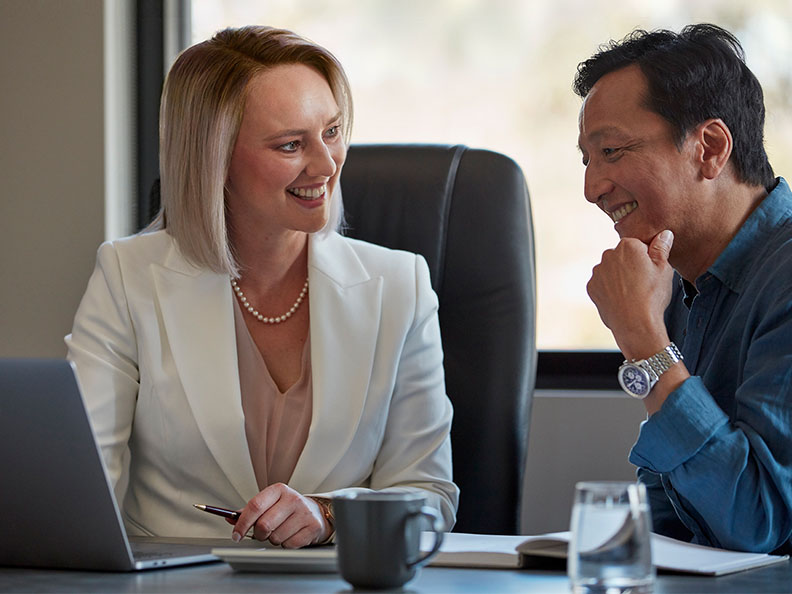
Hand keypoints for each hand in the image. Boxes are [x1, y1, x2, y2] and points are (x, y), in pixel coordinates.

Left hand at [231, 483, 330, 547]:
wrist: (315, 513)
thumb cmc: (287, 510)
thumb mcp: (270, 504)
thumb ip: (250, 511)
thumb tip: (230, 519)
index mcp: (279, 490)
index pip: (255, 506)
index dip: (242, 523)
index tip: (236, 535)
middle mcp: (292, 498)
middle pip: (264, 525)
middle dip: (259, 534)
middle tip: (262, 534)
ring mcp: (304, 512)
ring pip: (276, 538)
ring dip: (273, 540)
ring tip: (281, 531)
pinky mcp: (312, 527)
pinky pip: (289, 545)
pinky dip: (286, 545)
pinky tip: (291, 535)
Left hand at [587, 230, 674, 358]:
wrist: (635, 323)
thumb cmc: (652, 295)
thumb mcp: (664, 269)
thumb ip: (662, 248)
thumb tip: (664, 233)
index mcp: (628, 246)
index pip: (638, 245)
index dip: (647, 259)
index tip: (650, 272)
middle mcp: (608, 255)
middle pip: (622, 256)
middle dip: (631, 266)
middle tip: (643, 284)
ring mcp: (598, 272)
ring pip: (611, 270)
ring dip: (618, 277)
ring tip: (632, 294)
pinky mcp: (591, 287)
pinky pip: (602, 284)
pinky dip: (609, 290)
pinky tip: (621, 299)